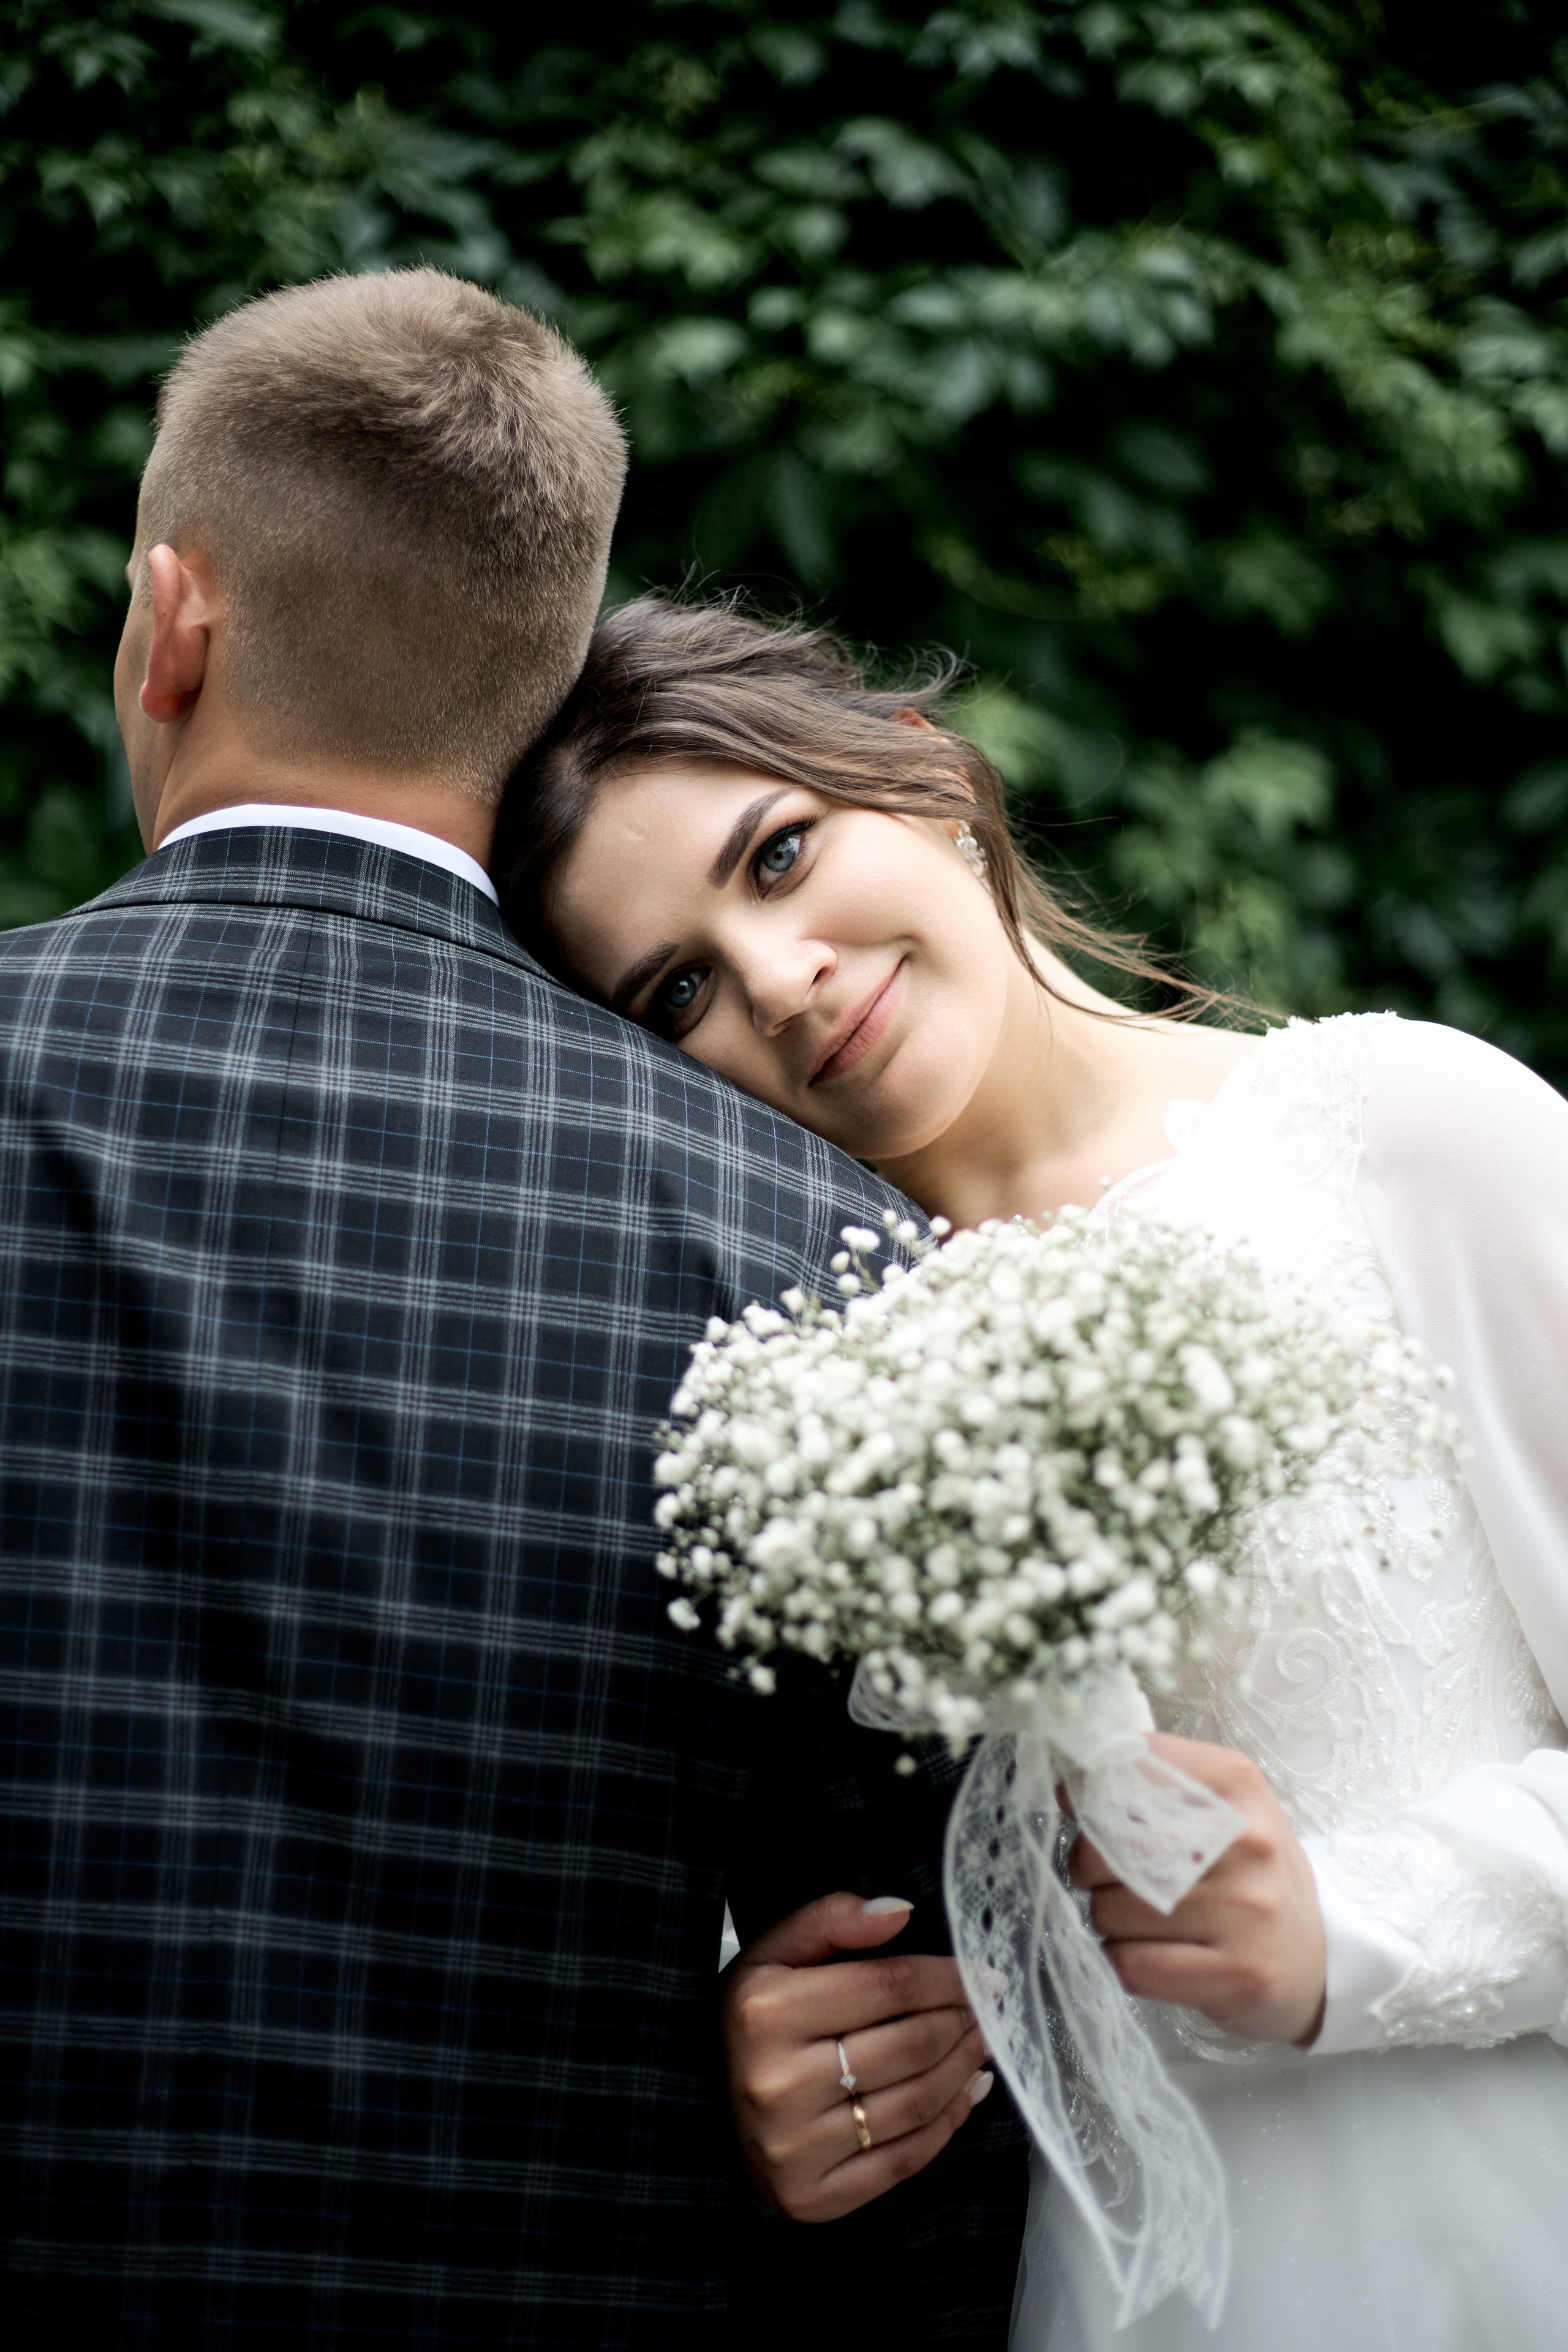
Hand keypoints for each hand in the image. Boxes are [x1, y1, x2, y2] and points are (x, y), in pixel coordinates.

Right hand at [722, 1890, 994, 2220]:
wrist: (706, 2107)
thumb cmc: (754, 2022)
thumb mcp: (773, 1954)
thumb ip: (831, 1920)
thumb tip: (900, 1910)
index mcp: (766, 2013)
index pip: (889, 1986)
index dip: (948, 1977)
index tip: (983, 1972)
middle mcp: (777, 2084)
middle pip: (909, 2045)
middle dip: (963, 2020)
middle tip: (990, 2007)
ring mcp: (794, 2148)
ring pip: (915, 2104)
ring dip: (964, 2068)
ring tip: (983, 2042)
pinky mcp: (812, 2198)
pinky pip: (904, 2161)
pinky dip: (949, 2124)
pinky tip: (966, 2092)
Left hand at [1070, 1732, 1326, 2045]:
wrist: (1319, 1959)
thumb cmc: (1250, 1877)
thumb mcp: (1220, 1811)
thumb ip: (1148, 1787)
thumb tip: (1068, 1785)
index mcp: (1237, 1784)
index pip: (1129, 1768)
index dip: (1092, 1792)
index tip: (1090, 1811)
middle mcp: (1246, 1841)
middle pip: (1108, 1843)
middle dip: (1089, 1865)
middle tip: (1112, 1878)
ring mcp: (1246, 1911)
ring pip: (1112, 1909)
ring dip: (1107, 1920)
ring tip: (1143, 1922)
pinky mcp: (1238, 1974)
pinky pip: (1132, 1965)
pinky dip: (1124, 1962)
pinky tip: (1152, 1956)